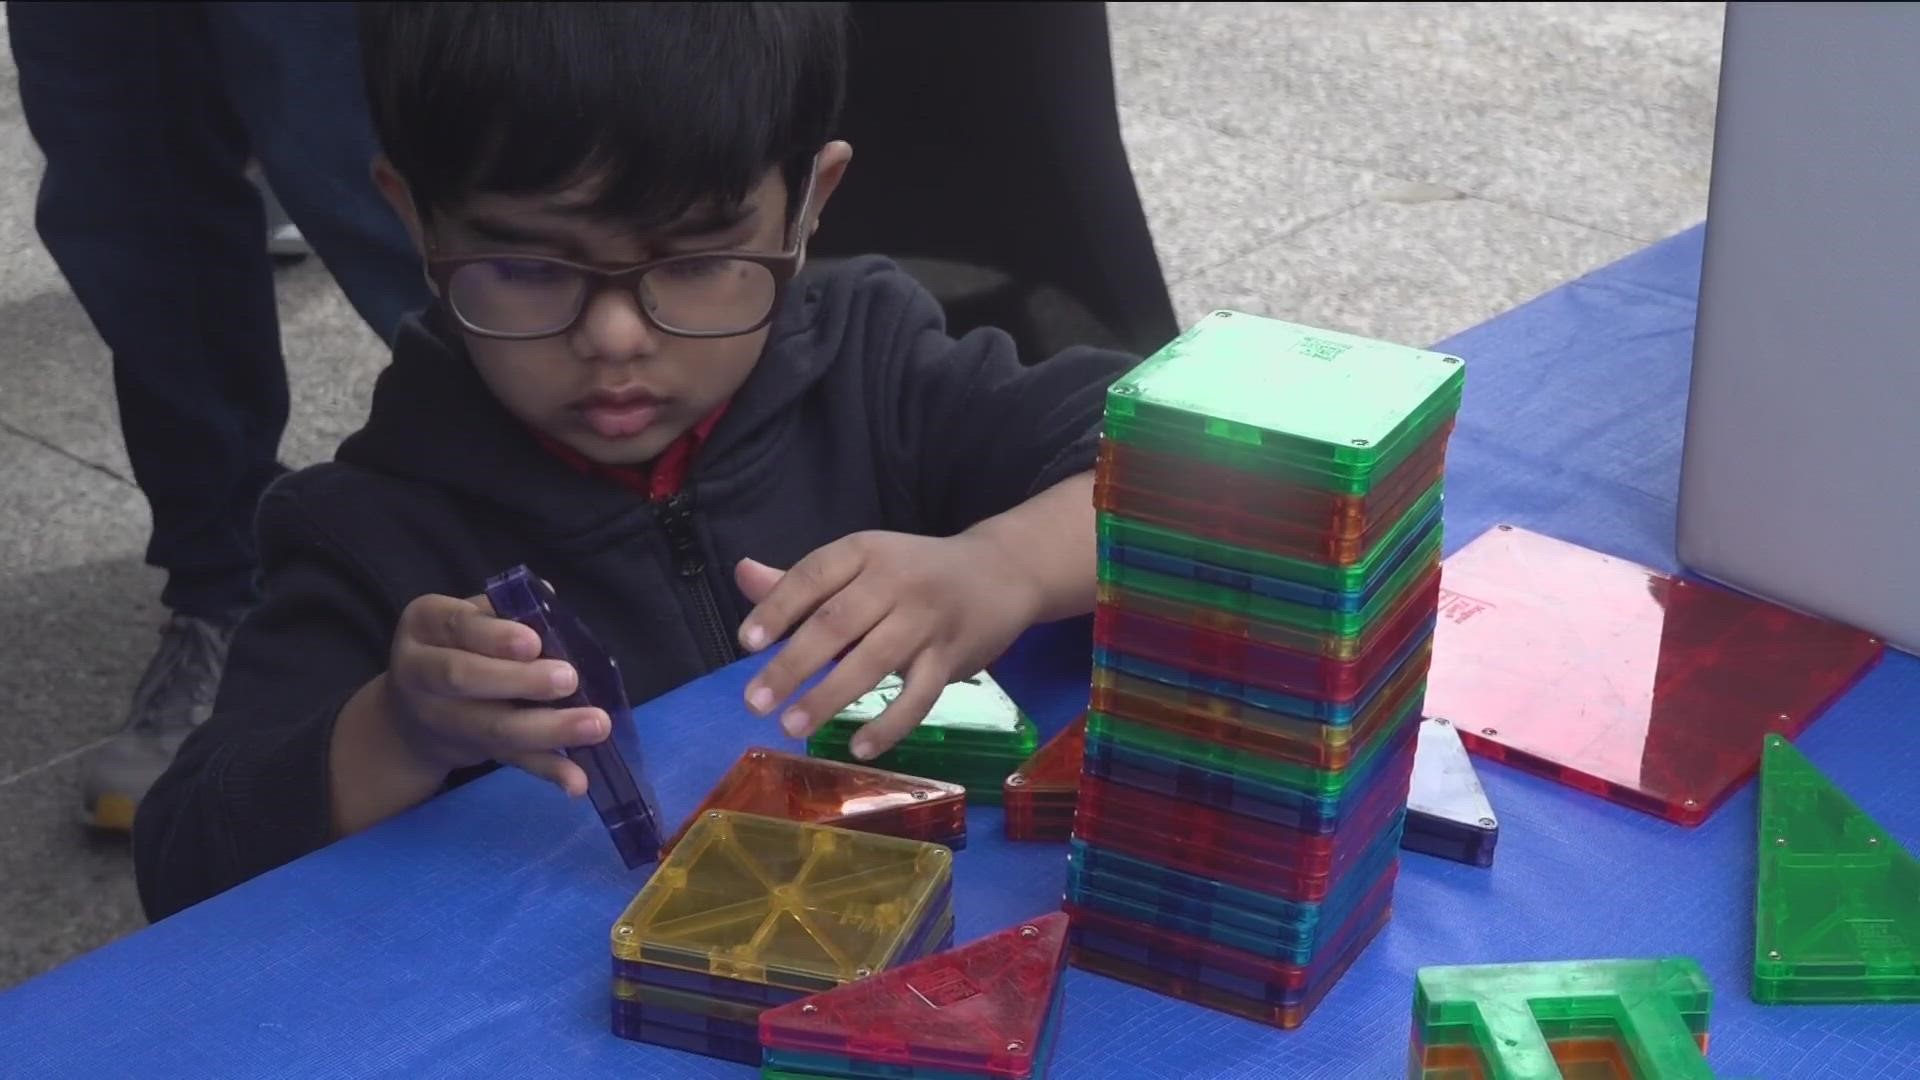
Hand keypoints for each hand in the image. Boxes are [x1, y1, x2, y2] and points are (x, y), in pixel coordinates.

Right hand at [382, 592, 610, 794]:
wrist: (411, 714)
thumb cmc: (456, 645)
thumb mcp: (467, 618)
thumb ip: (505, 610)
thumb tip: (549, 596)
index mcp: (425, 624)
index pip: (457, 626)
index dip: (494, 636)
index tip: (533, 643)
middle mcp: (421, 672)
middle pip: (465, 678)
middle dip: (520, 681)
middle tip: (568, 679)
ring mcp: (442, 719)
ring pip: (491, 727)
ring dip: (546, 729)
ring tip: (596, 725)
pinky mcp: (471, 752)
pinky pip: (511, 760)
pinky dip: (547, 769)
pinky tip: (578, 781)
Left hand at [734, 530, 1042, 758]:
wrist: (1002, 572)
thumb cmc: (916, 572)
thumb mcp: (863, 563)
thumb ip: (802, 580)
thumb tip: (742, 576)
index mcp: (865, 552)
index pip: (813, 576)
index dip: (777, 608)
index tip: (746, 643)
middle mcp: (896, 581)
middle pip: (837, 623)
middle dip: (792, 665)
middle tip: (755, 701)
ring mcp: (927, 620)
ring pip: (874, 661)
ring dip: (830, 697)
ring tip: (792, 726)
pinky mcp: (953, 657)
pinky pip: (919, 696)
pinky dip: (890, 724)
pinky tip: (859, 747)